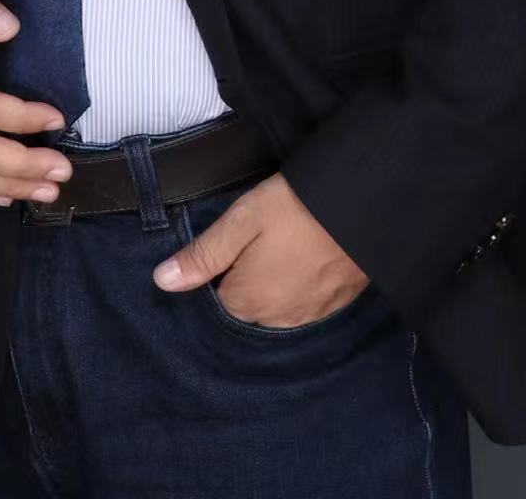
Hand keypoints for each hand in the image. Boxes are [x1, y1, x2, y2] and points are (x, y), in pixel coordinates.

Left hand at [151, 171, 370, 325]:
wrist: (363, 206)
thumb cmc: (296, 209)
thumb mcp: (242, 221)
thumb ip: (202, 255)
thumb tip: (162, 282)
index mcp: (248, 302)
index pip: (216, 301)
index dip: (220, 271)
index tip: (231, 246)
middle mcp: (277, 320)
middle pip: (247, 307)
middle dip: (246, 280)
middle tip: (259, 239)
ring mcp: (310, 315)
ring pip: (277, 307)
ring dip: (274, 284)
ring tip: (283, 245)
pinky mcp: (336, 304)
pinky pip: (305, 304)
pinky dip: (301, 285)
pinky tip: (305, 256)